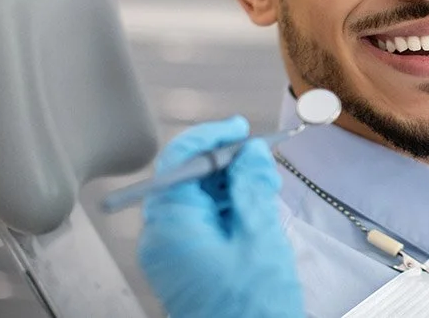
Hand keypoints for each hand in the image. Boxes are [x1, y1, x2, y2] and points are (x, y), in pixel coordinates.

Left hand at [138, 117, 303, 317]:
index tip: (240, 128)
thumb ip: (252, 187)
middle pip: (187, 178)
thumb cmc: (252, 308)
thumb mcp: (259, 237)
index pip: (179, 161)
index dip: (211, 137)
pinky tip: (256, 211)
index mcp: (172, 227)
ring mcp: (172, 253)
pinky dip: (228, 209)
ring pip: (197, 199)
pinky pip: (202, 222)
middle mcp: (162, 237)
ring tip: (266, 191)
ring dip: (231, 187)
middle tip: (263, 164)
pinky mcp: (185, 264)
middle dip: (226, 164)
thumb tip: (250, 152)